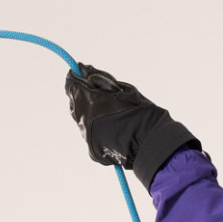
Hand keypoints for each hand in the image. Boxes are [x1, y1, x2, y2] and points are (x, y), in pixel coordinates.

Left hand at [65, 65, 199, 188]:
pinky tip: (113, 131)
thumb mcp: (123, 89)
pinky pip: (91, 136)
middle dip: (83, 97)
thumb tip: (85, 71)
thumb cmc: (141, 113)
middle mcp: (83, 119)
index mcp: (90, 100)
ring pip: (81, 120)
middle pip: (75, 103)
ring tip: (110, 116)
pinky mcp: (92, 151)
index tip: (82, 76)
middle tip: (100, 96)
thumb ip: (100, 80)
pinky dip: (98, 131)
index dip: (76, 79)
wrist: (151, 144)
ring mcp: (87, 136)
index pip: (71, 84)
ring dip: (91, 115)